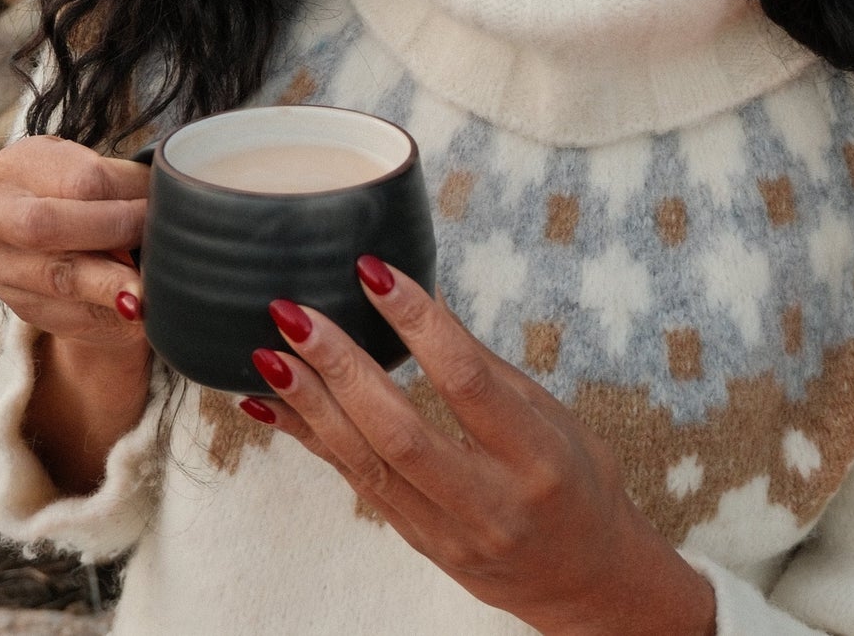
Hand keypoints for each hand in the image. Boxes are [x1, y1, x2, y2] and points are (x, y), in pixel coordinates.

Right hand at [0, 135, 149, 357]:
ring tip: (144, 294)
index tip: (168, 203)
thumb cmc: (87, 202)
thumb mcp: (96, 178)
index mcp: (17, 163)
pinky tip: (130, 313)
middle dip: (113, 233)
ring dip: (107, 286)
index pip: (81, 178)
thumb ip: (124, 186)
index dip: (130, 194)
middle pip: (49, 224)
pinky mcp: (12, 303)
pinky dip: (101, 315)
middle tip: (160, 239)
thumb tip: (173, 196)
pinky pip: (60, 313)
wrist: (55, 249)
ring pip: (55, 277)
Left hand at [241, 258, 716, 635]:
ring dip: (310, 406)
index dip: (417, 323)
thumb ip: (485, 369)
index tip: (372, 272)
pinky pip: (355, 484)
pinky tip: (268, 406)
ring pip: (366, 464)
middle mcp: (489, 503)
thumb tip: (420, 301)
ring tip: (269, 353)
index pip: (466, 382)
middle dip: (340, 370)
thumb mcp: (553, 417)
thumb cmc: (576, 481)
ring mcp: (447, 533)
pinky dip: (310, 440)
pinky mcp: (417, 544)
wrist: (585, 581)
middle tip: (296, 315)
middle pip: (400, 433)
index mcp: (535, 458)